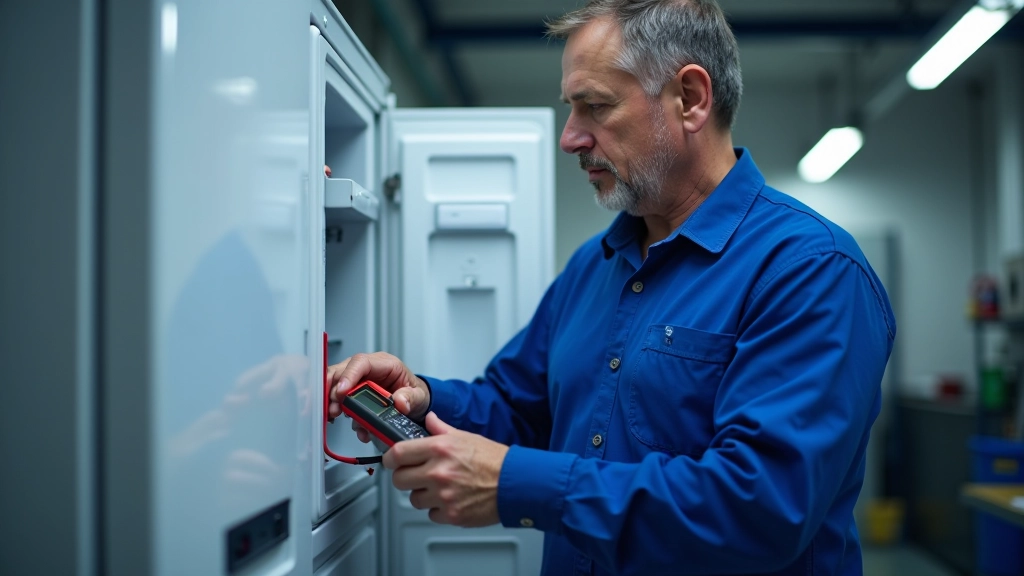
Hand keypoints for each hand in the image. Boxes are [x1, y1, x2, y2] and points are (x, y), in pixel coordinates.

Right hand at [327, 352, 430, 442]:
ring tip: (334, 415)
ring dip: (332, 400)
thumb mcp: (419, 396)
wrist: (414, 402)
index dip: (348, 375)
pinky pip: (338, 397)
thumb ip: (411, 398)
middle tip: (334, 408)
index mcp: (385, 364)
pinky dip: (335, 408)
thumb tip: (400, 402)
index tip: (341, 392)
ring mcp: (359, 379)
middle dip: (333, 390)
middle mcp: (369, 369)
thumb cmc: (414, 393)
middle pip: (342, 371)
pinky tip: (337, 419)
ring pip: (336, 382)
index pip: (361, 362)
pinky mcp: (354, 391)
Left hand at [385, 413, 507, 526]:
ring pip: (413, 499)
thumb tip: (429, 420)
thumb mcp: (466, 436)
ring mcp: (443, 495)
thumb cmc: (494, 460)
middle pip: (399, 479)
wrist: (515, 483)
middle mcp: (438, 472)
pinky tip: (451, 499)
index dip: (390, 458)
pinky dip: (438, 509)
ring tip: (440, 487)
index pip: (398, 453)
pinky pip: (431, 514)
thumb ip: (441, 429)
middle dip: (405, 477)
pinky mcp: (451, 514)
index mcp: (439, 448)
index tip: (391, 460)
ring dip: (422, 494)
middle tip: (415, 475)